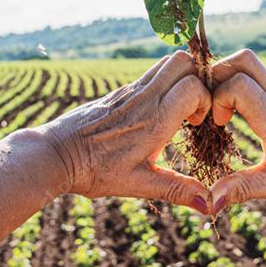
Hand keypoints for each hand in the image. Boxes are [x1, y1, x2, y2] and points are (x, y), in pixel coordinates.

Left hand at [34, 51, 213, 211]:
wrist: (55, 154)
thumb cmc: (95, 171)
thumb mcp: (138, 185)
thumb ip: (177, 190)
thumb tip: (210, 205)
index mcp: (154, 120)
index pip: (193, 86)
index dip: (205, 100)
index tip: (197, 124)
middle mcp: (144, 98)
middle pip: (182, 61)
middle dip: (197, 78)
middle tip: (193, 108)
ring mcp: (129, 91)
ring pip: (166, 62)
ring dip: (180, 77)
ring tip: (178, 108)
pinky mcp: (119, 93)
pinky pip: (149, 75)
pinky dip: (162, 83)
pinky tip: (154, 113)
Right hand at [208, 50, 265, 210]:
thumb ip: (241, 189)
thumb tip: (209, 203)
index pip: (239, 85)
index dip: (218, 99)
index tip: (218, 124)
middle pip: (243, 59)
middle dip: (217, 75)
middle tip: (210, 105)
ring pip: (248, 60)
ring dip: (225, 75)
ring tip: (218, 106)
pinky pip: (255, 73)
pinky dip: (236, 81)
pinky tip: (232, 110)